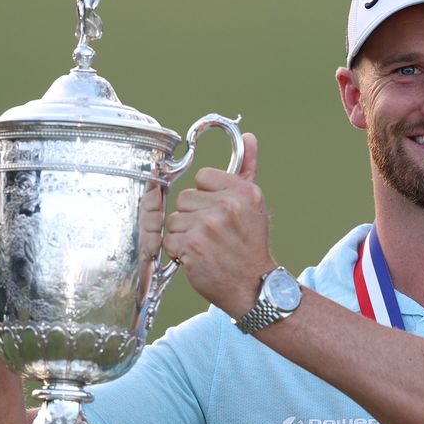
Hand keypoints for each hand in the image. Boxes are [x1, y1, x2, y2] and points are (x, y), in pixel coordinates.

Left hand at [162, 133, 275, 316]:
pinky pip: (169, 238)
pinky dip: (178, 251)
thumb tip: (248, 137)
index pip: (203, 176)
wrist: (252, 286)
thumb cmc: (250, 245)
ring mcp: (208, 226)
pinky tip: (197, 257)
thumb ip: (246, 169)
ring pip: (174, 218)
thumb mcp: (255, 205)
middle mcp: (227, 206)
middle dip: (194, 216)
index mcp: (243, 192)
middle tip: (213, 234)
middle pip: (186, 197)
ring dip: (184, 234)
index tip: (218, 212)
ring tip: (205, 246)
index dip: (206, 196)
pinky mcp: (191, 245)